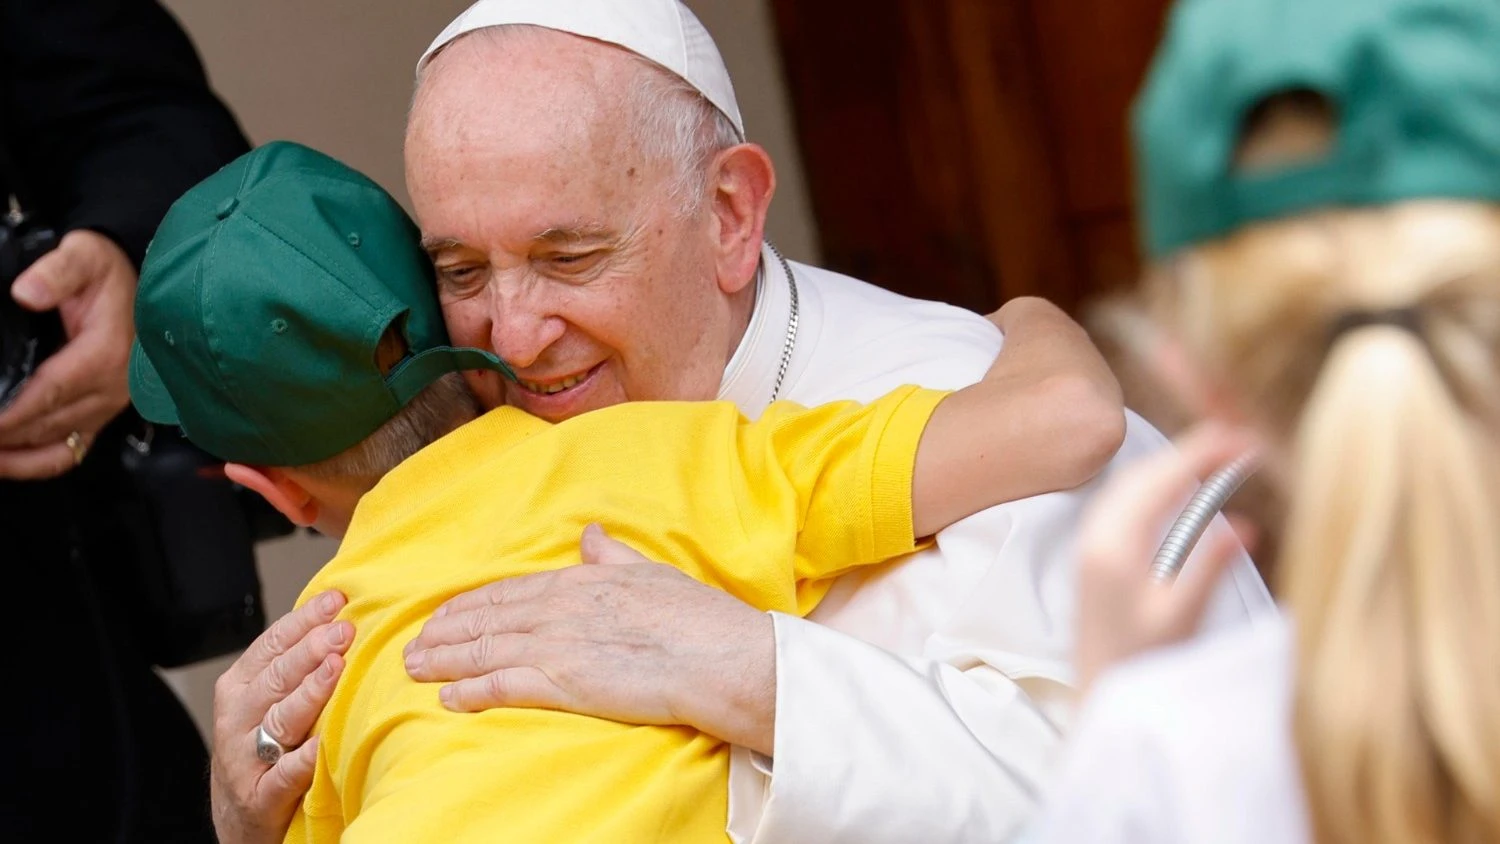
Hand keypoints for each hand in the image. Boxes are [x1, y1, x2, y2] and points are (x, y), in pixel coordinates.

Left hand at [0, 230, 135, 478]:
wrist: (141, 286)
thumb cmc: (109, 273)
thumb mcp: (85, 257)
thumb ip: (56, 272)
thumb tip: (25, 292)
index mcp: (105, 353)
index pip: (49, 393)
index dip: (11, 414)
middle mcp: (111, 388)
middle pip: (48, 425)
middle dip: (5, 435)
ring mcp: (109, 407)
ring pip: (56, 445)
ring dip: (14, 457)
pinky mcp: (103, 415)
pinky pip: (71, 452)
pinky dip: (36, 463)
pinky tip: (6, 462)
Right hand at [211, 591, 352, 843]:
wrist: (237, 819)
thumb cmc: (261, 750)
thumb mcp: (266, 702)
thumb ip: (292, 667)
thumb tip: (337, 618)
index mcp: (240, 687)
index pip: (272, 644)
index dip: (303, 620)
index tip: (335, 601)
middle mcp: (238, 718)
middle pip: (277, 676)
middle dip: (311, 649)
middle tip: (344, 630)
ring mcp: (246, 758)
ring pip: (279, 718)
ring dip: (310, 692)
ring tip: (336, 667)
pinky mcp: (261, 796)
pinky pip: (284, 773)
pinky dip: (304, 758)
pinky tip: (324, 741)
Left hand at [404, 525, 777, 754]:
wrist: (721, 656)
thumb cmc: (698, 618)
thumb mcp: (652, 572)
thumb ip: (612, 556)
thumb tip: (589, 534)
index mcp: (582, 581)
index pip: (511, 592)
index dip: (472, 604)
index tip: (445, 612)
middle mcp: (560, 609)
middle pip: (487, 619)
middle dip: (445, 631)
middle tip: (412, 643)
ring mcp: (558, 646)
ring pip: (485, 650)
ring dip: (445, 659)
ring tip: (415, 667)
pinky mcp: (563, 683)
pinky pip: (504, 686)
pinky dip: (471, 690)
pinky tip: (448, 697)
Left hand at [1074, 423, 1257, 695]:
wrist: (1099, 695)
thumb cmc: (1140, 663)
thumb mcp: (1181, 617)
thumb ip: (1208, 567)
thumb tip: (1243, 523)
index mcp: (1114, 545)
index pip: (1160, 480)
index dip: (1202, 453)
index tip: (1240, 438)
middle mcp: (1095, 536)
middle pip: (1142, 473)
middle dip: (1189, 450)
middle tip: (1237, 440)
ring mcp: (1090, 543)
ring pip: (1129, 484)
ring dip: (1171, 464)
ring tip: (1216, 455)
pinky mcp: (1093, 555)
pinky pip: (1123, 501)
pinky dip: (1155, 484)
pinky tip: (1179, 488)